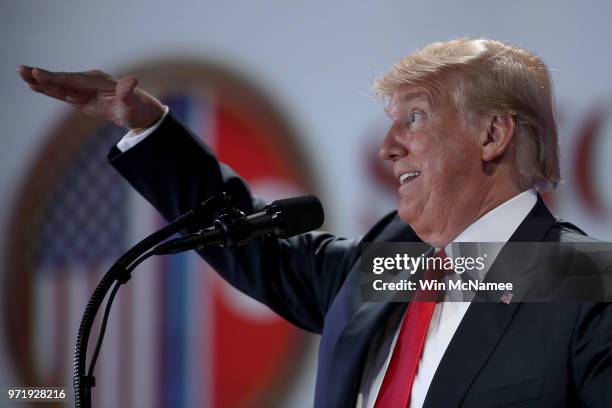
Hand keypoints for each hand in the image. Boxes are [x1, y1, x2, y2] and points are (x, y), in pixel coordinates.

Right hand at [18, 66, 164, 130]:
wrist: (140, 112)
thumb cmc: (138, 108)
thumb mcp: (134, 102)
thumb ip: (129, 93)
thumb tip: (131, 81)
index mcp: (99, 81)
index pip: (74, 79)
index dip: (57, 78)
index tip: (40, 74)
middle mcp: (89, 82)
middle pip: (63, 79)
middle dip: (43, 76)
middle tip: (23, 70)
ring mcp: (83, 89)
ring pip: (59, 85)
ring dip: (41, 81)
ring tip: (22, 75)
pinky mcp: (81, 98)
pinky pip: (62, 93)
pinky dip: (48, 90)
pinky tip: (34, 86)